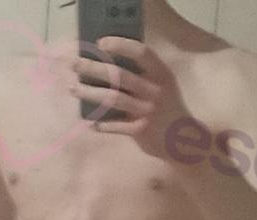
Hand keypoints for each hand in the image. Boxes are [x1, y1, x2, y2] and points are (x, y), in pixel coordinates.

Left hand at [71, 38, 188, 158]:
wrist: (183, 140)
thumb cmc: (166, 107)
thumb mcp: (161, 85)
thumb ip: (142, 75)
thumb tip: (108, 63)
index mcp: (160, 74)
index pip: (141, 53)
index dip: (121, 46)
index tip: (100, 43)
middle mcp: (153, 90)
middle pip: (120, 75)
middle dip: (93, 68)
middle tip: (74, 63)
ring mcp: (146, 111)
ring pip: (113, 99)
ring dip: (90, 93)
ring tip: (73, 88)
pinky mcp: (140, 130)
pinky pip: (115, 126)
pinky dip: (101, 124)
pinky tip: (89, 121)